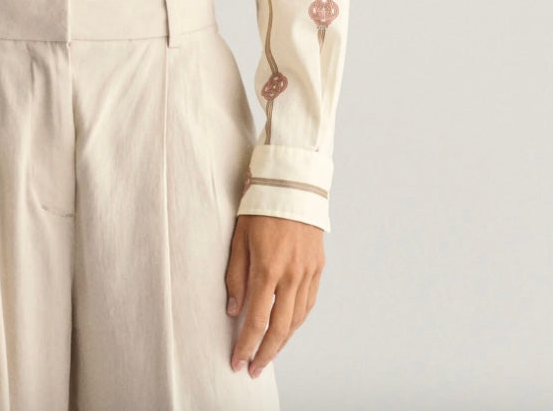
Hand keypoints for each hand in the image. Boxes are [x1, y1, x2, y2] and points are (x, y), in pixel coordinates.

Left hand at [225, 214, 323, 377]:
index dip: (246, 345)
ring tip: (268, 353)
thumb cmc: (260, 206)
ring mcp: (308, 272)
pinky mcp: (318, 266)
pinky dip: (298, 320)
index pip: (257, 320)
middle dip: (266, 354)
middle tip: (253, 369)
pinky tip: (288, 327)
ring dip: (283, 341)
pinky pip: (309, 302)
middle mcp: (291, 274)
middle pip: (281, 328)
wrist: (292, 183)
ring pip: (297, 319)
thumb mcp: (238, 237)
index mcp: (268, 268)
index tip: (237, 361)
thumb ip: (236, 276)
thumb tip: (234, 310)